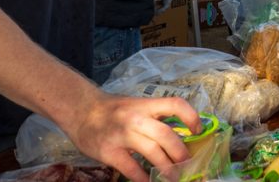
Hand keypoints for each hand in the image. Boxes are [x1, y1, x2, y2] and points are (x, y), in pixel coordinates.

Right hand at [67, 91, 200, 181]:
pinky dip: (143, 178)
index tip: (198, 130)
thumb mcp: (135, 105)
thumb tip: (179, 132)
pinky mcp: (109, 151)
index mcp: (145, 105)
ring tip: (174, 178)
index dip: (191, 117)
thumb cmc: (111, 110)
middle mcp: (136, 117)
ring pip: (153, 152)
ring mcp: (122, 135)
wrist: (80, 110)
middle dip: (181, 153)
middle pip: (166, 134)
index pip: (174, 104)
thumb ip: (153, 116)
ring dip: (167, 168)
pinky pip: (131, 168)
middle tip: (188, 165)